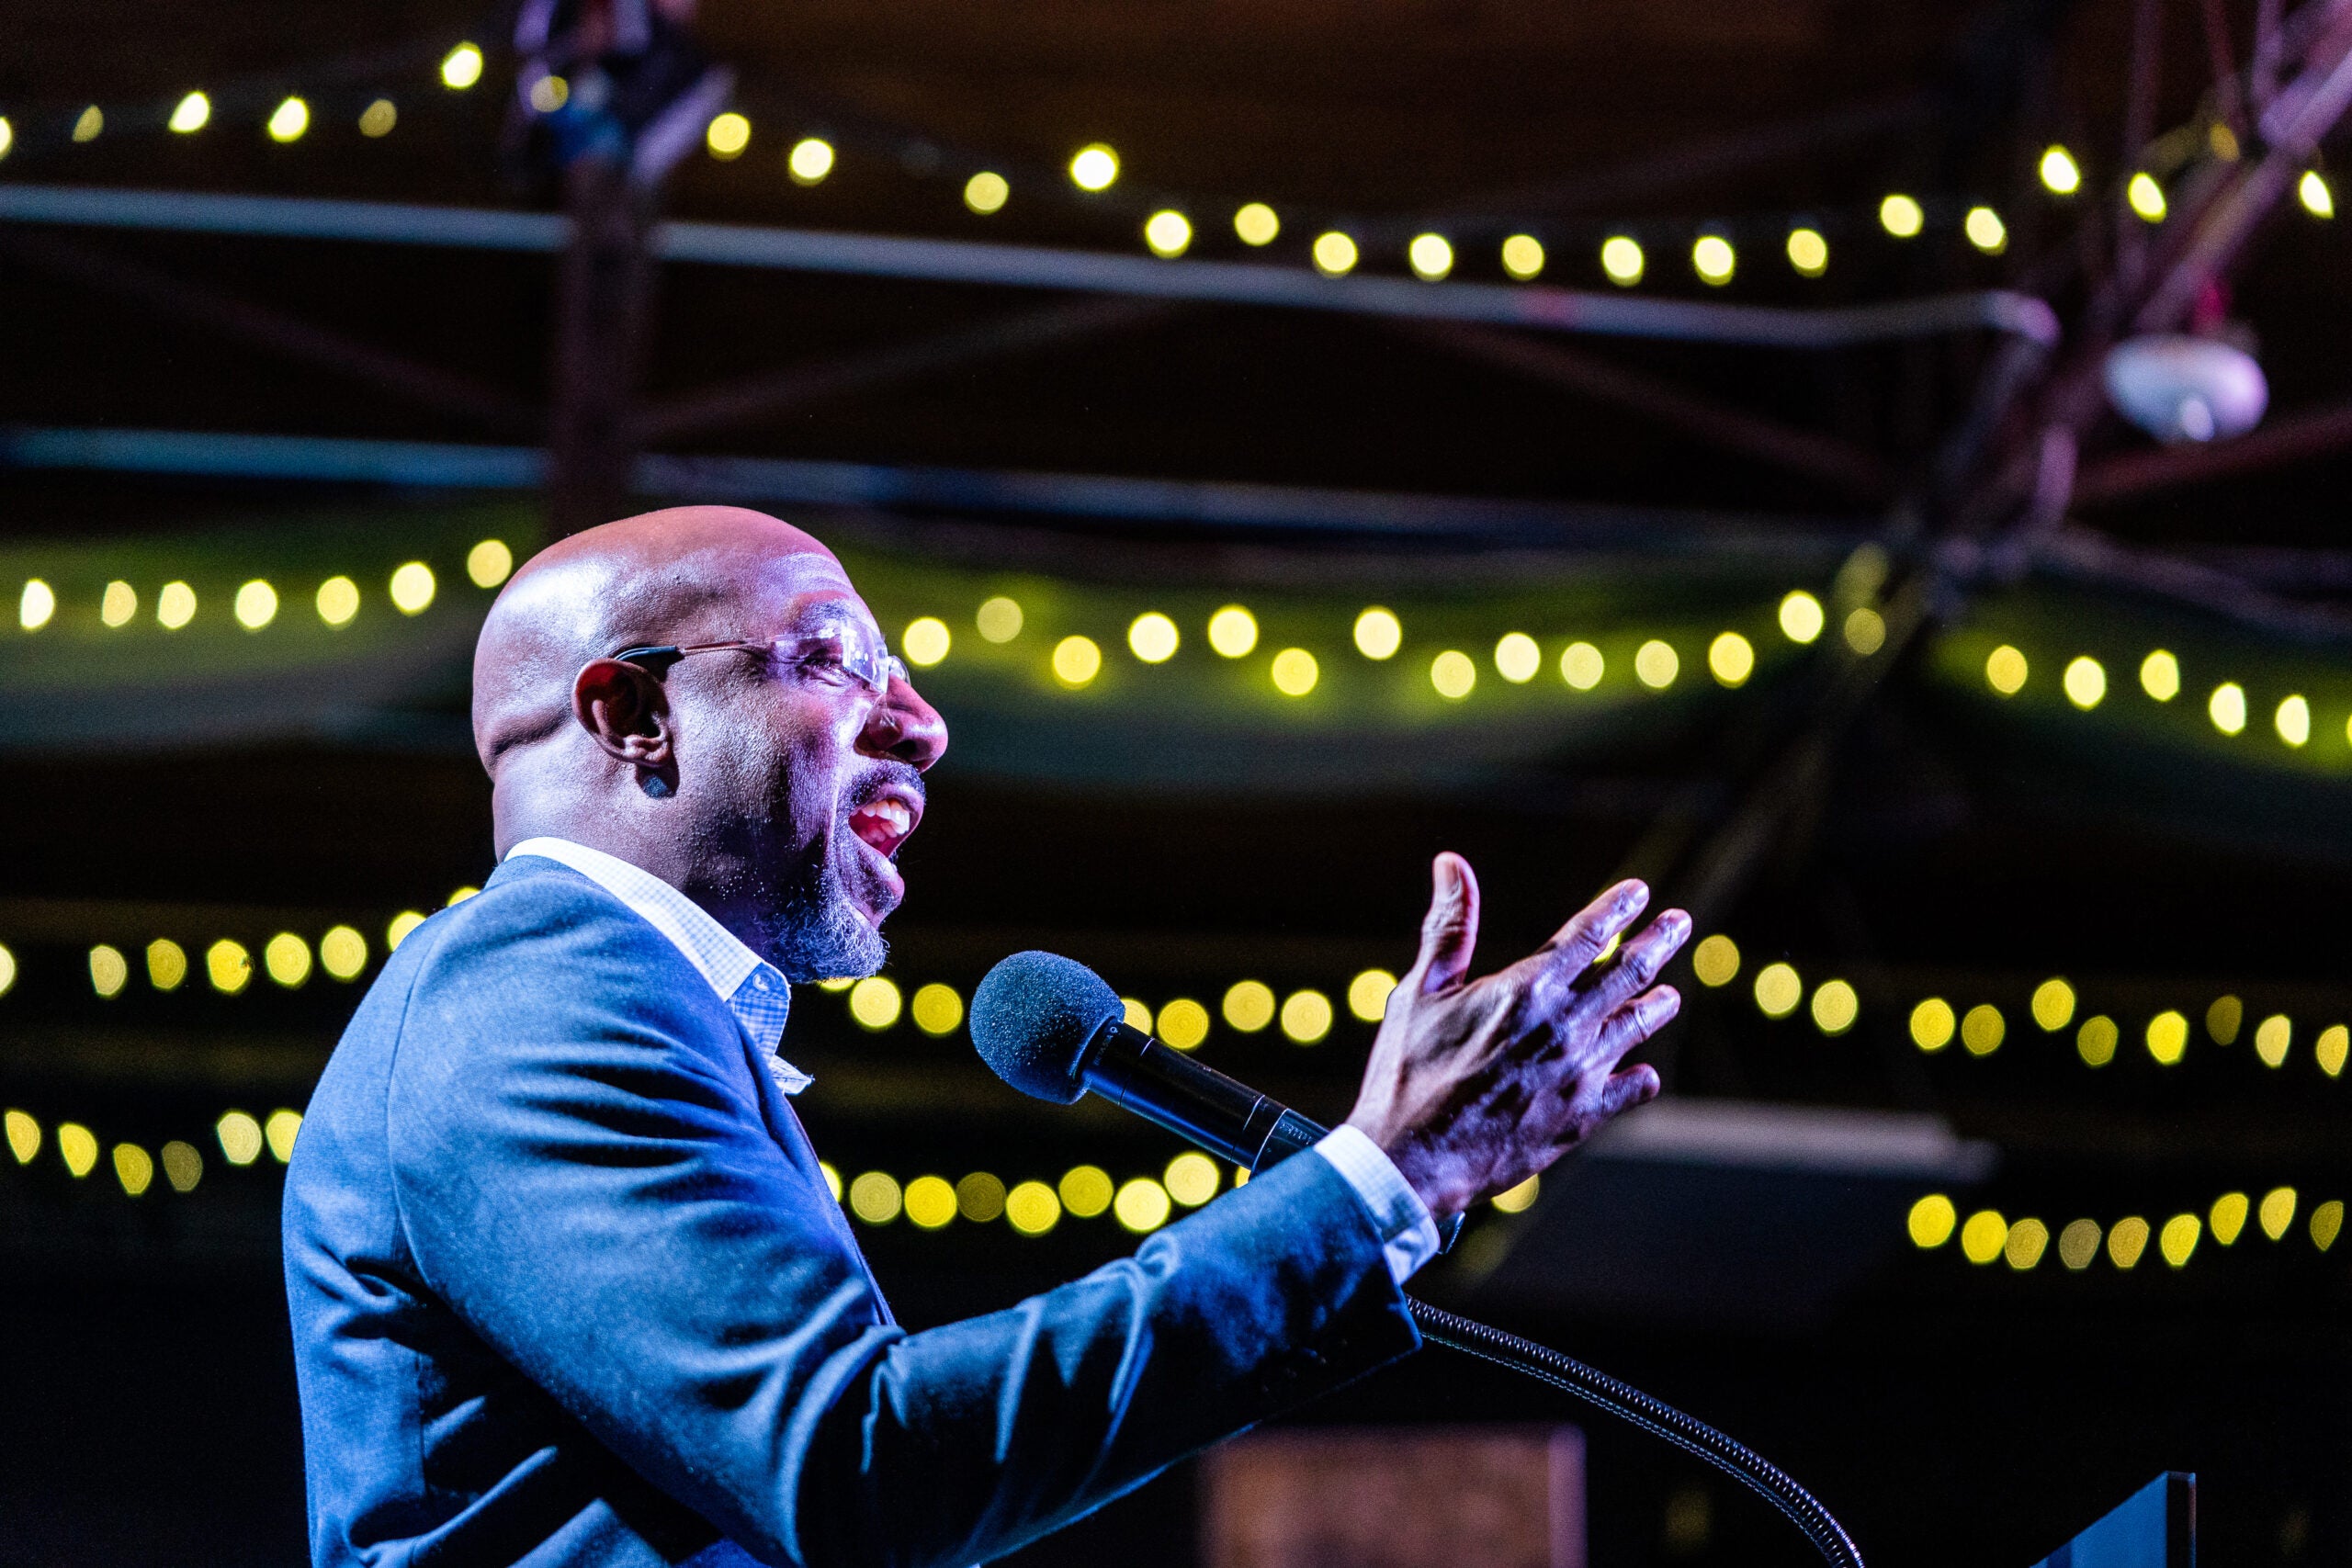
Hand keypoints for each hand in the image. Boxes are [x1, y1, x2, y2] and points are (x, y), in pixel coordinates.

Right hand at [1343, 853, 1688, 1218]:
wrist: (1413, 1160)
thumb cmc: (1408, 1072)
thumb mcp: (1420, 990)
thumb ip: (1449, 925)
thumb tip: (1451, 861)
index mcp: (1527, 989)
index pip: (1589, 935)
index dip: (1618, 909)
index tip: (1640, 892)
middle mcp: (1565, 1027)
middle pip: (1628, 974)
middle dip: (1658, 943)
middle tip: (1680, 925)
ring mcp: (1578, 1075)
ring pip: (1635, 1029)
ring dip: (1657, 1006)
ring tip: (1671, 995)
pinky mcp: (1580, 1119)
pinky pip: (1629, 1091)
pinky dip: (1640, 1077)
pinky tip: (1643, 1072)